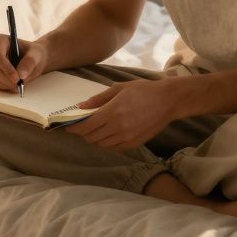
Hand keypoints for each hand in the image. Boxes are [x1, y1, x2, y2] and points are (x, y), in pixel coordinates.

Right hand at [0, 34, 48, 90]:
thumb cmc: (33, 54)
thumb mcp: (36, 55)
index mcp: (0, 40)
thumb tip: (21, 74)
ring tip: (19, 83)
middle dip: (6, 79)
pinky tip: (12, 82)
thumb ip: (30, 62)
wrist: (31, 59)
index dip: (6, 69)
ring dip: (6, 84)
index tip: (17, 78)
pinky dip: (3, 86)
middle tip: (19, 84)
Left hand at [64, 79, 178, 151]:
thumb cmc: (143, 90)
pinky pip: (114, 147)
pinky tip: (108, 134)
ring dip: (95, 138)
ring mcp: (127, 137)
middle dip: (83, 133)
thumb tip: (81, 106)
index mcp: (112, 112)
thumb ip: (98, 99)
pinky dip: (107, 143)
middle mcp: (118, 128)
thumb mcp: (119, 88)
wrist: (167, 101)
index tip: (69, 126)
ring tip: (95, 129)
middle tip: (81, 126)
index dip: (75, 128)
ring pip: (102, 144)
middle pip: (92, 137)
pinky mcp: (135, 143)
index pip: (86, 126)